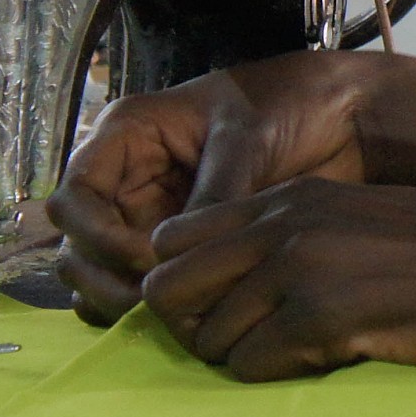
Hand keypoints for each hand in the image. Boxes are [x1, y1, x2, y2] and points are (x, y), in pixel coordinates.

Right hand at [46, 51, 385, 326]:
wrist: (342, 113)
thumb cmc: (290, 101)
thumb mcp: (244, 138)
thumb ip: (210, 193)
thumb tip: (177, 257)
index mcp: (128, 137)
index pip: (73, 197)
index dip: (95, 233)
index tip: (145, 256)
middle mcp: (128, 180)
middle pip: (77, 246)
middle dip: (104, 278)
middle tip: (150, 303)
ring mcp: (150, 217)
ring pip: (101, 275)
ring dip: (120, 300)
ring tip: (167, 315)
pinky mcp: (178, 248)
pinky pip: (141, 286)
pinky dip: (148, 307)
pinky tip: (186, 314)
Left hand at [140, 178, 415, 378]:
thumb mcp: (362, 219)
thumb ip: (297, 237)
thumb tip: (238, 287)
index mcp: (292, 197)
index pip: (175, 237)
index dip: (186, 282)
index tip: (222, 306)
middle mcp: (283, 225)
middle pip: (166, 288)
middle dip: (192, 326)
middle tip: (244, 343)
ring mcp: (300, 268)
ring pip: (206, 338)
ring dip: (240, 359)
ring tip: (299, 353)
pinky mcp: (322, 315)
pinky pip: (250, 367)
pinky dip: (275, 377)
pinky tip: (327, 358)